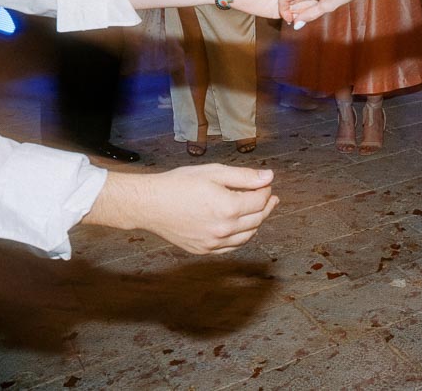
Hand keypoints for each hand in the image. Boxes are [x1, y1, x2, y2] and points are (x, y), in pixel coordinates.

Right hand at [90, 164, 277, 253]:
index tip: (265, 183)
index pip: (260, 200)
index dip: (266, 189)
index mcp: (229, 207)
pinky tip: (242, 227)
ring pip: (248, 236)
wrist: (150, 204)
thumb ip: (244, 176)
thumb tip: (269, 177)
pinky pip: (231, 247)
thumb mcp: (214, 172)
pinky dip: (241, 237)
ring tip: (259, 211)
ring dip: (257, 222)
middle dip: (266, 206)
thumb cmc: (179, 184)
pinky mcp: (204, 250)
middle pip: (257, 219)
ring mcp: (214, 242)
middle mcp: (224, 229)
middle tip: (271, 197)